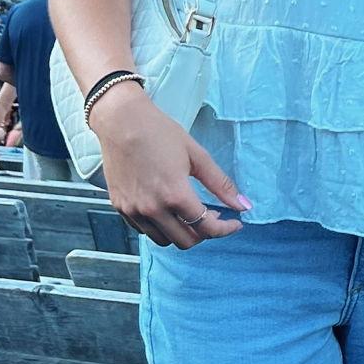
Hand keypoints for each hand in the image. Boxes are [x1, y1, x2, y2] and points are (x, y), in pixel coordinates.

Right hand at [87, 85, 249, 249]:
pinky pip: (144, 230)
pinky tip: (168, 208)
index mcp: (175, 195)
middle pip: (185, 241)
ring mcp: (133, 210)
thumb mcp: (197, 155)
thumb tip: (243, 206)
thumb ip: (220, 184)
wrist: (121, 122)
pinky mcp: (120, 208)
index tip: (235, 223)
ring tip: (189, 211)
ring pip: (164, 240)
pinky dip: (161, 227)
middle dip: (204, 232)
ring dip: (182, 232)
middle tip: (212, 214)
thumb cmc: (160, 133)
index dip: (225, 229)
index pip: (206, 228)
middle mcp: (152, 209)